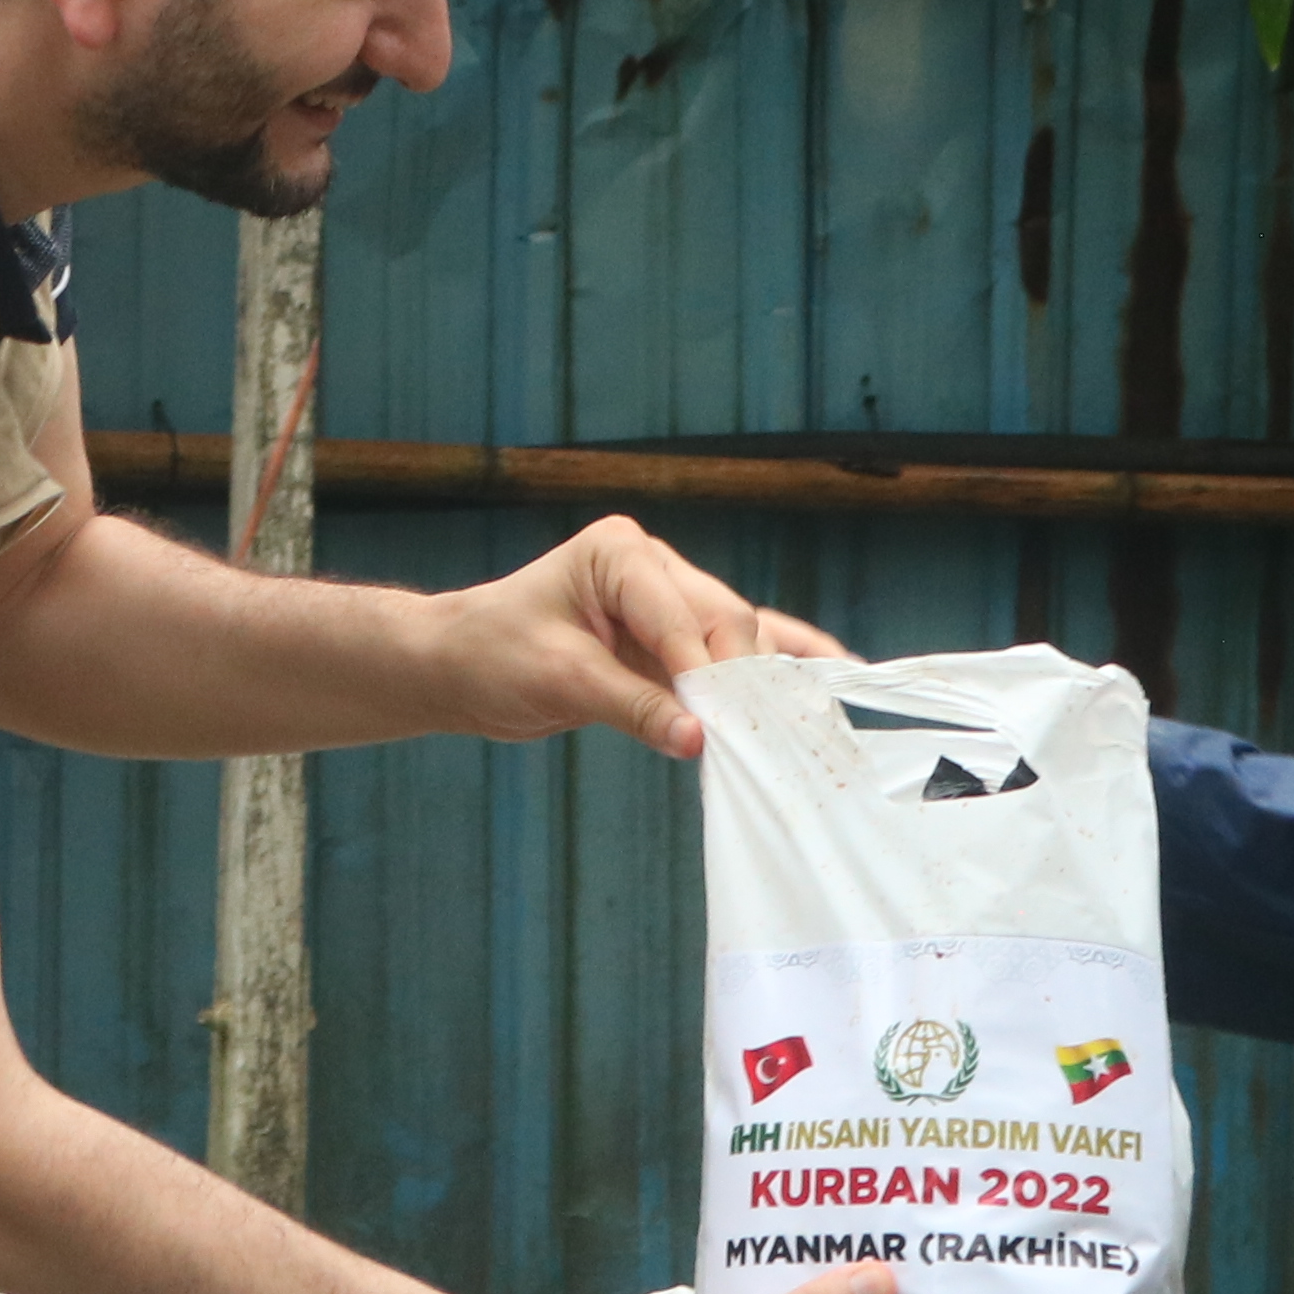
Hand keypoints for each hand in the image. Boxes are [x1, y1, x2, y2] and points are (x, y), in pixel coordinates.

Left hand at [428, 515, 850, 755]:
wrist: (460, 666)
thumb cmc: (494, 655)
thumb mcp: (559, 681)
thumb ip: (633, 707)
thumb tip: (698, 740)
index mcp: (620, 553)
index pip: (682, 613)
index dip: (706, 672)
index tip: (723, 725)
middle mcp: (653, 568)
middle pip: (722, 622)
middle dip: (741, 680)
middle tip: (764, 738)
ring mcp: (668, 600)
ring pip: (736, 638)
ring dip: (762, 682)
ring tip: (811, 722)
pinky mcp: (673, 640)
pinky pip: (732, 652)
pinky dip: (774, 666)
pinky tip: (833, 672)